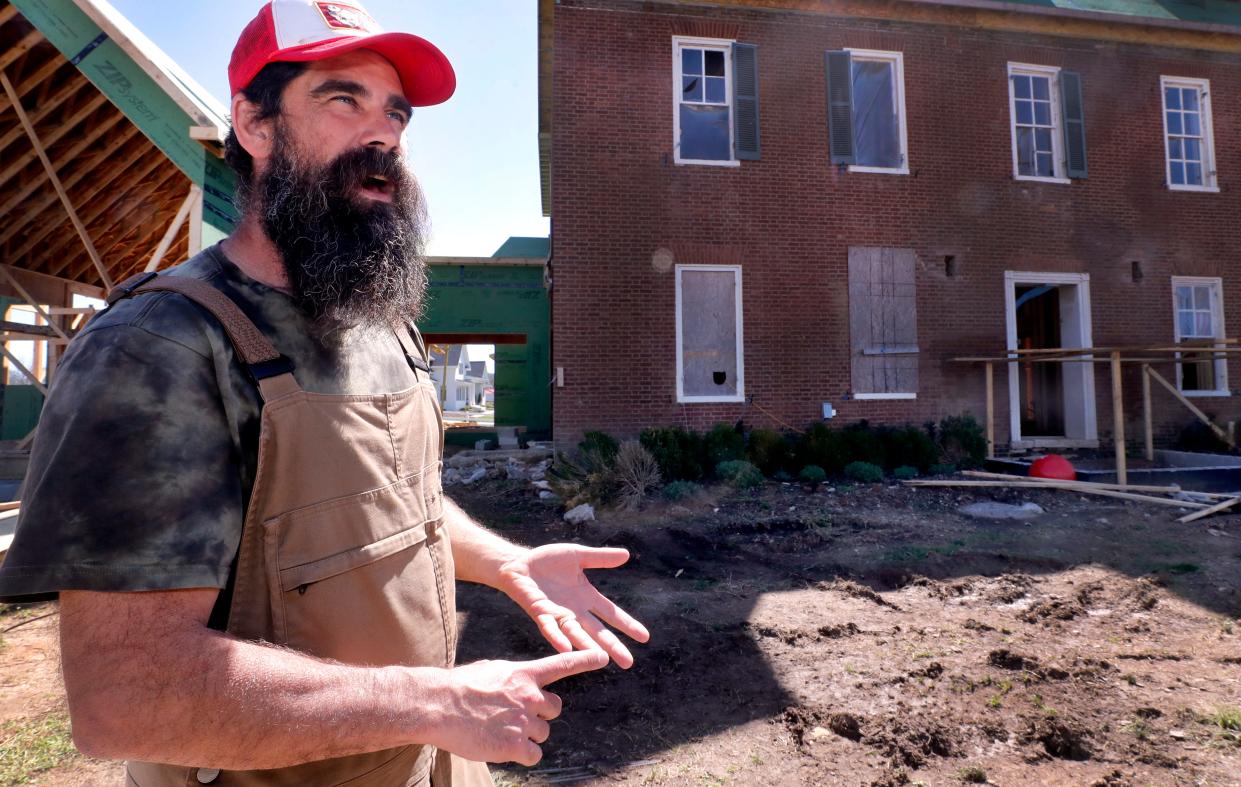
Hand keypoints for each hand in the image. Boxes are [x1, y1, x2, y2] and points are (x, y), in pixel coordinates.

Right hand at [431, 650, 607, 764]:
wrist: (438, 705)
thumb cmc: (459, 687)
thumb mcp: (491, 671)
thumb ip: (513, 678)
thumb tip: (519, 686)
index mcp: (524, 674)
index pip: (563, 665)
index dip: (585, 660)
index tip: (603, 658)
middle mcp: (530, 695)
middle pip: (554, 708)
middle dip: (540, 713)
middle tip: (515, 714)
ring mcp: (524, 721)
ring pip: (542, 732)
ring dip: (527, 734)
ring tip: (499, 729)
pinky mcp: (516, 745)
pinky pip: (533, 754)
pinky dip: (522, 754)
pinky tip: (501, 746)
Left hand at [498, 545, 649, 667]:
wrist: (519, 563)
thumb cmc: (548, 561)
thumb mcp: (578, 555)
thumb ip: (600, 558)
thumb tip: (626, 554)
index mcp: (586, 597)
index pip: (611, 613)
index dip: (627, 625)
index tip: (645, 637)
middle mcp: (574, 611)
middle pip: (597, 631)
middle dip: (612, 646)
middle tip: (628, 663)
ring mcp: (557, 614)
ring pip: (576, 635)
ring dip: (588, 647)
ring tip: (602, 659)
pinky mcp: (540, 613)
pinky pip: (549, 627)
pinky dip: (557, 638)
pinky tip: (565, 648)